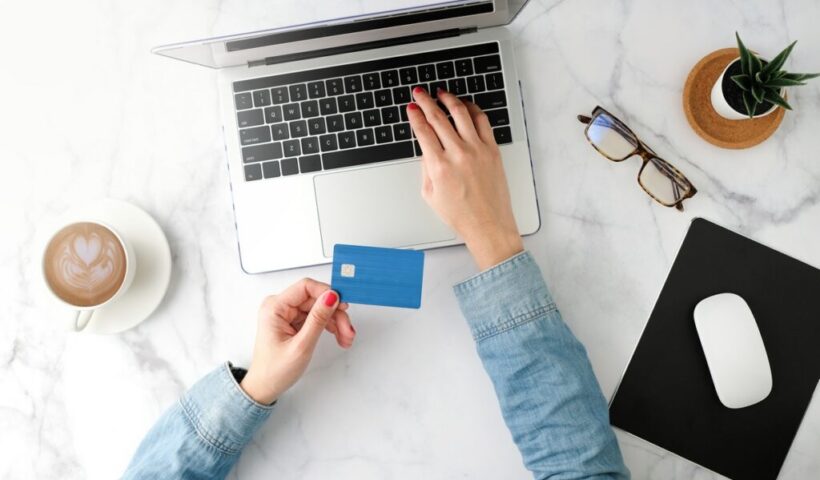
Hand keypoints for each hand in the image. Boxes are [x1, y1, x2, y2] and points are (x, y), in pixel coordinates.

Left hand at [239, 278, 355, 404]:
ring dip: (335, 322)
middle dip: (335, 314)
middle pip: (316, 299)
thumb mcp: (301, 345)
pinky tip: (338, 336)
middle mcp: (279, 307)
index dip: (327, 293)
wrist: (265, 387)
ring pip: (319, 308)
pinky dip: (329, 326)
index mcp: (275, 308)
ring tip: (345, 338)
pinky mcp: (293, 321)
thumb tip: (331, 297)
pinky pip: (315, 317)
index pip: (306, 287)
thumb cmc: (274, 370)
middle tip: (348, 330)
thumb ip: (318, 319)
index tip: (343, 304)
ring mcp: (286, 314)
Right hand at [407, 87, 522, 269]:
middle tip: (420, 93)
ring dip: (449, 99)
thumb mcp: (430, 194)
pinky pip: (482, 121)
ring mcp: (477, 150)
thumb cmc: (460, 215)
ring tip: (441, 93)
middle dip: (425, 101)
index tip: (411, 107)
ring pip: (461, 113)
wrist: (488, 225)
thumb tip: (426, 148)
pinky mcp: (492, 150)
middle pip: (438, 117)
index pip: (422, 131)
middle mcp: (458, 154)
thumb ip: (425, 167)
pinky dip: (472, 109)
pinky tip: (465, 105)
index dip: (414, 115)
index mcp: (439, 166)